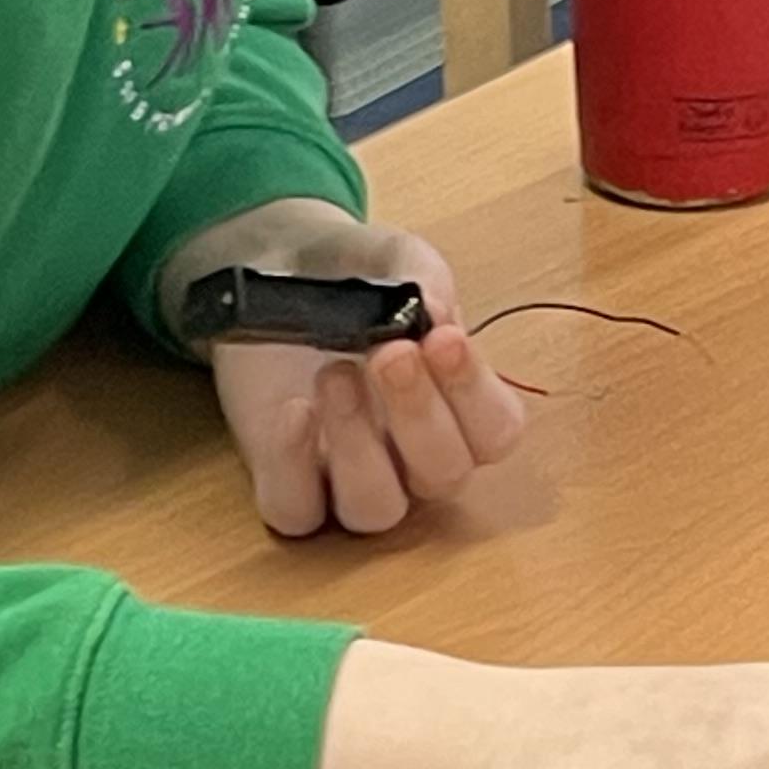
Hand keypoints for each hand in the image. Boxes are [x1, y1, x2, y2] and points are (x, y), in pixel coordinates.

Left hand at [162, 197, 527, 538]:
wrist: (274, 270)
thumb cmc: (353, 275)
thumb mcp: (395, 258)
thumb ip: (423, 279)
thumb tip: (432, 312)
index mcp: (459, 408)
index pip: (495, 432)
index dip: (476, 395)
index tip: (444, 339)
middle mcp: (413, 458)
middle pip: (443, 474)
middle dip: (419, 414)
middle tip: (391, 353)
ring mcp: (350, 479)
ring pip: (375, 508)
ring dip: (359, 445)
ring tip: (334, 373)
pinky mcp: (288, 483)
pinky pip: (297, 510)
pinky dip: (294, 467)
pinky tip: (293, 411)